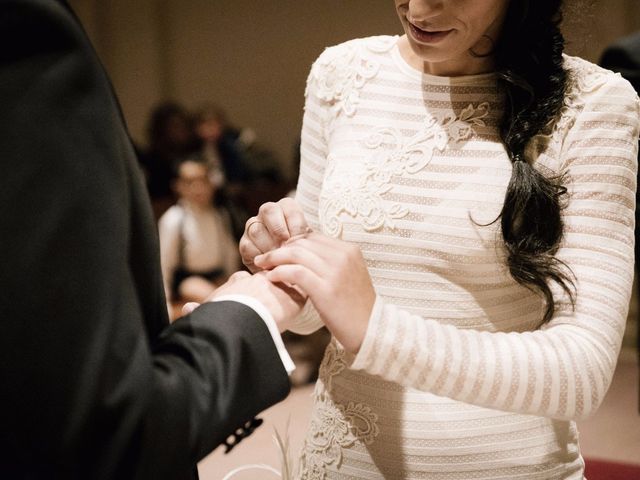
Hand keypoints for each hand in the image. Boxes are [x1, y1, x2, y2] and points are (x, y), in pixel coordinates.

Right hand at [207, 271, 306, 331]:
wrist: (239, 321)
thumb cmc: (219, 319)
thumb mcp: (205, 312)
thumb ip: (197, 310)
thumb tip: (186, 308)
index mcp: (238, 282)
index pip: (243, 279)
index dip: (246, 288)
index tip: (246, 299)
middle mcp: (259, 280)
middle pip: (268, 280)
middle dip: (271, 287)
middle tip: (274, 301)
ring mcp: (278, 287)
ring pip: (286, 285)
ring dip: (288, 292)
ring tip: (290, 303)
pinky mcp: (294, 299)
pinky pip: (302, 297)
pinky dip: (303, 301)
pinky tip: (303, 309)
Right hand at [239, 198, 309, 272]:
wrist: (290, 270)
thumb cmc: (303, 253)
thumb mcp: (310, 244)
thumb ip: (306, 239)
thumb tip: (300, 240)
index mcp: (286, 207)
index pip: (288, 206)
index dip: (295, 224)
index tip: (300, 240)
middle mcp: (268, 213)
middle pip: (268, 210)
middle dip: (278, 229)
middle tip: (286, 245)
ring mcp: (254, 227)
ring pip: (256, 229)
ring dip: (269, 246)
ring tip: (280, 259)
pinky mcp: (245, 244)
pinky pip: (248, 247)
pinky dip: (260, 258)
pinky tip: (270, 266)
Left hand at [254, 233, 375, 353]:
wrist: (370, 329)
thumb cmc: (354, 306)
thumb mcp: (348, 275)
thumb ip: (330, 261)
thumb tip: (302, 253)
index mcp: (349, 250)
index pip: (312, 237)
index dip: (291, 243)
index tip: (278, 253)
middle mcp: (343, 256)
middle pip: (302, 243)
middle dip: (279, 249)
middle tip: (264, 258)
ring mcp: (335, 272)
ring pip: (296, 254)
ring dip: (274, 258)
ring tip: (263, 266)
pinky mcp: (326, 289)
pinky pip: (295, 272)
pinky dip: (280, 272)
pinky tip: (271, 278)